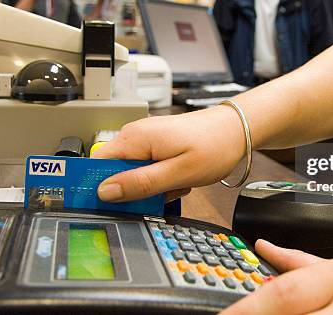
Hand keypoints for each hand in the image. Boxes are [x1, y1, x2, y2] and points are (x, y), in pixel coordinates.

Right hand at [93, 107, 245, 201]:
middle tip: (162, 191)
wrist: (236, 130)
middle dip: (136, 190)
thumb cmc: (214, 145)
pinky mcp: (156, 146)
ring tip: (177, 182)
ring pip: (134, 175)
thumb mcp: (177, 173)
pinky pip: (147, 170)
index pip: (96, 165)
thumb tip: (106, 191)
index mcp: (134, 138)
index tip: (114, 204)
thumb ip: (140, 183)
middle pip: (115, 173)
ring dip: (153, 187)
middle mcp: (135, 136)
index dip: (101, 186)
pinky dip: (162, 180)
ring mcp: (146, 140)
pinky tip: (180, 178)